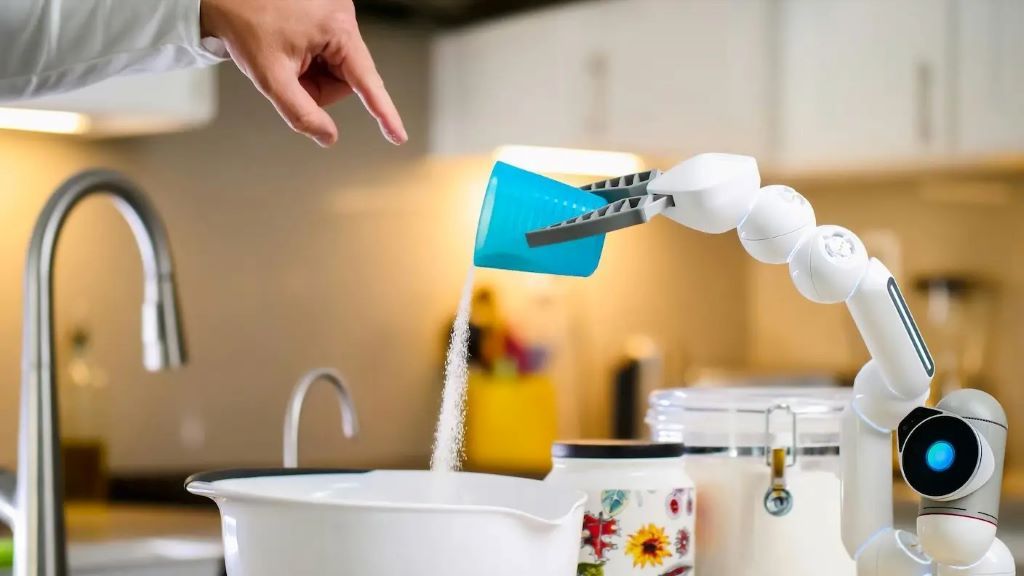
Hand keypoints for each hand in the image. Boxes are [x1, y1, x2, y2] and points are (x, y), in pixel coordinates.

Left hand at [200, 0, 406, 147]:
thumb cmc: (244, 27)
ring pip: (336, 67)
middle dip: (318, 86)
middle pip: (346, 77)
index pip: (367, 81)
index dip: (383, 113)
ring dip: (312, 73)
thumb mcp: (270, 78)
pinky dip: (309, 60)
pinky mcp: (328, 13)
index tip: (397, 135)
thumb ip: (301, 113)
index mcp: (337, 28)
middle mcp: (343, 16)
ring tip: (286, 58)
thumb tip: (328, 137)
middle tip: (289, 77)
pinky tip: (290, 49)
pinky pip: (328, 52)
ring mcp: (336, 12)